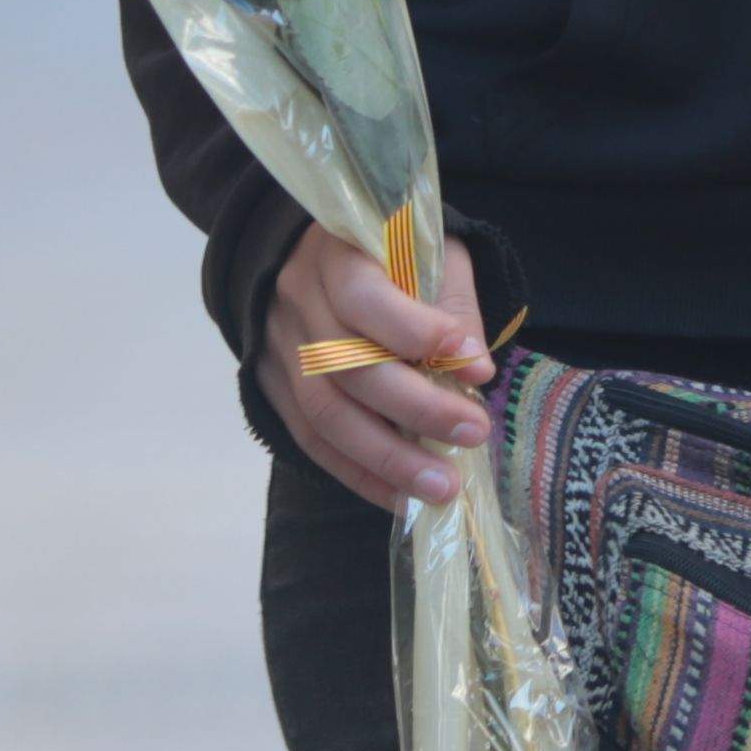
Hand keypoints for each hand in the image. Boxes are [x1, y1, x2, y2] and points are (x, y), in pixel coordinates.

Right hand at [259, 224, 492, 513]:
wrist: (308, 257)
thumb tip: (476, 370)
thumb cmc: (388, 253)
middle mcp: (298, 303)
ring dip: (389, 460)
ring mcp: (280, 350)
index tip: (475, 365)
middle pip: (347, 368)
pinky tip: (401, 496)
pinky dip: (359, 474)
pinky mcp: (273, 389)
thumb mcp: (428, 253)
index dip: (417, 333)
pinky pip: (312, 442)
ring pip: (326, 416)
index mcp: (336, 255)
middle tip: (473, 433)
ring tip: (441, 487)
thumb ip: (452, 305)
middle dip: (418, 409)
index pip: (364, 298)